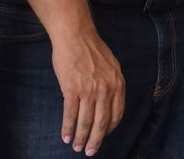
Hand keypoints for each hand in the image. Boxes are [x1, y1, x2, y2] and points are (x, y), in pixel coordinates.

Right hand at [51, 26, 124, 155]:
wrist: (75, 36)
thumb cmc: (91, 49)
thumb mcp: (111, 66)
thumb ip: (111, 84)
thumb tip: (108, 101)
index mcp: (117, 84)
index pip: (116, 114)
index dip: (109, 128)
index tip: (103, 136)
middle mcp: (106, 89)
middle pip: (101, 122)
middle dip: (96, 140)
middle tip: (90, 151)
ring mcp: (89, 90)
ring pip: (86, 122)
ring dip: (81, 137)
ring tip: (77, 147)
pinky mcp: (72, 89)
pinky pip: (71, 115)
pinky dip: (68, 128)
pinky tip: (66, 136)